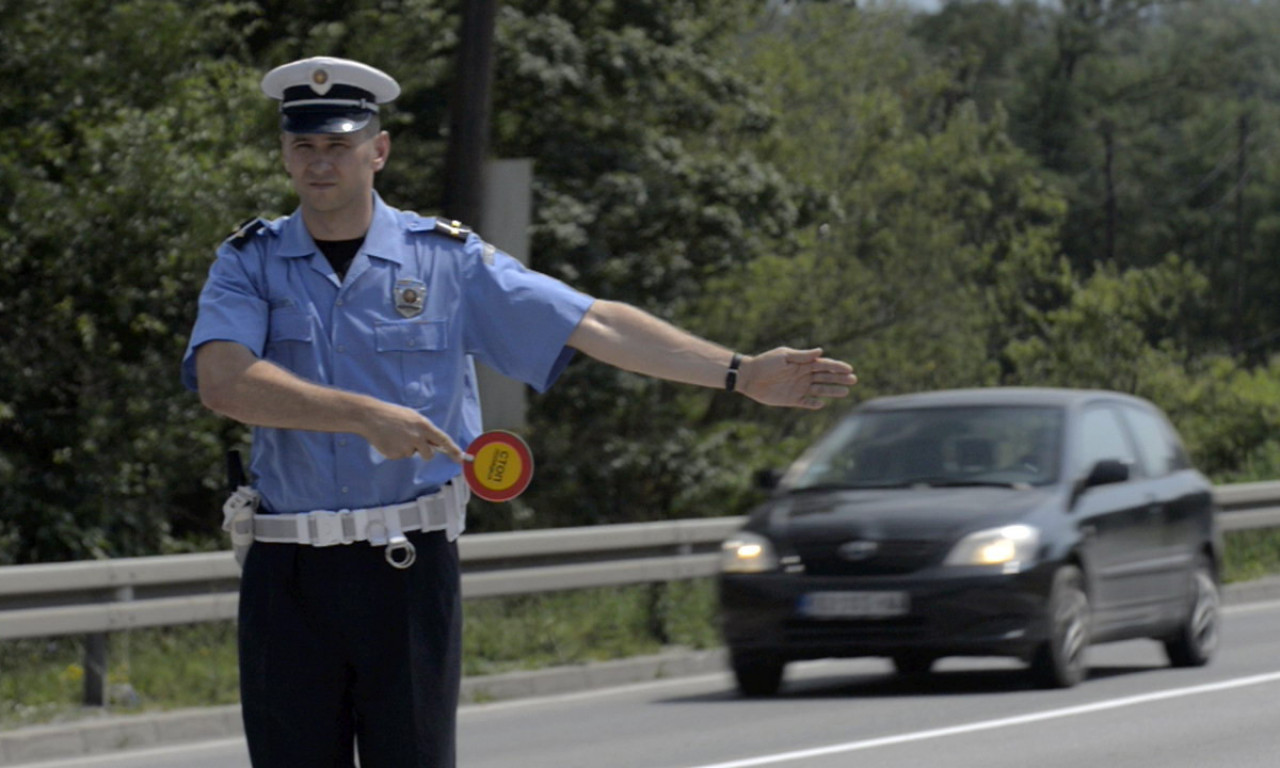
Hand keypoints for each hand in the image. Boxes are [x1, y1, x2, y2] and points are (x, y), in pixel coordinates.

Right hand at [361, 402, 468, 462]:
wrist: (370, 416)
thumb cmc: (393, 415)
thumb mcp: (413, 417)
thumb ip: (424, 430)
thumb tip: (435, 442)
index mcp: (423, 426)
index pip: (443, 440)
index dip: (453, 450)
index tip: (461, 458)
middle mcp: (417, 437)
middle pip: (429, 454)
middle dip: (424, 452)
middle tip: (412, 441)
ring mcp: (405, 447)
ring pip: (412, 454)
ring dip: (407, 449)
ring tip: (396, 436)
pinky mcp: (395, 454)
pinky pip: (400, 456)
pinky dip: (395, 450)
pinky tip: (388, 440)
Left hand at [738, 348, 856, 409]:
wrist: (749, 377)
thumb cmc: (766, 363)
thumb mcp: (784, 356)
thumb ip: (802, 356)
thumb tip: (821, 351)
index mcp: (803, 363)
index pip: (824, 365)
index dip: (837, 367)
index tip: (849, 369)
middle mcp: (803, 375)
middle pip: (826, 377)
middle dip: (840, 378)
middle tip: (854, 380)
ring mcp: (799, 388)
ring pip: (820, 390)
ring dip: (832, 391)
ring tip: (846, 392)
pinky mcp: (791, 399)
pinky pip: (806, 403)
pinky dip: (813, 404)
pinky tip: (822, 404)